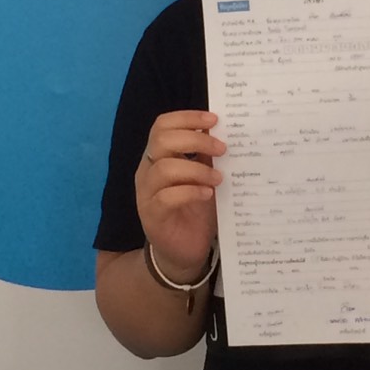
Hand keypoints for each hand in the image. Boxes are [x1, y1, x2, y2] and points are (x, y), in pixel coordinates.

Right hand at [136, 110, 224, 282]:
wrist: (184, 251)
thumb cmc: (195, 210)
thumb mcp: (204, 177)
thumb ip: (207, 156)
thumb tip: (223, 130)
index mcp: (157, 156)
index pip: (162, 125)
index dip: (187, 117)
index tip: (214, 120)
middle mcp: (147, 171)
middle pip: (161, 141)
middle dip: (195, 140)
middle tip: (222, 149)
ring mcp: (146, 193)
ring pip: (164, 168)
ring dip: (197, 169)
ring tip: (219, 178)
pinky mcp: (152, 215)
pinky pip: (166, 197)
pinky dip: (190, 191)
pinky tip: (207, 194)